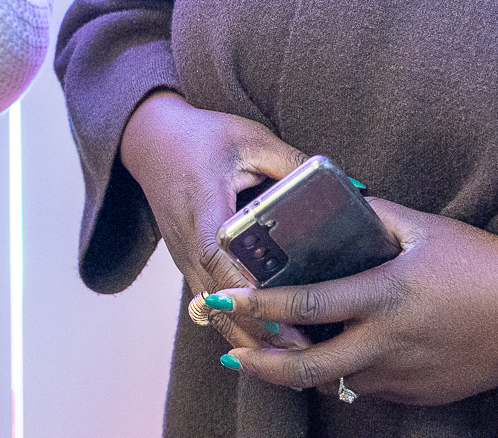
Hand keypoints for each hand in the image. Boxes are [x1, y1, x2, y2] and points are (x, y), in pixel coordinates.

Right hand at [118, 93, 310, 353]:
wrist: (150, 140)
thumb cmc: (202, 137)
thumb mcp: (252, 140)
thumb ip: (293, 164)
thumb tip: (347, 187)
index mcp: (204, 212)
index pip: (222, 264)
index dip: (251, 298)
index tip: (285, 321)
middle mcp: (189, 246)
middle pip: (220, 306)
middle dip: (261, 333)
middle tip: (307, 354)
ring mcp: (186, 261)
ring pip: (215, 316)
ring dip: (251, 339)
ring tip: (297, 360)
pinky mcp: (190, 266)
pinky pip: (213, 307)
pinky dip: (240, 327)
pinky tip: (273, 342)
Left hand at [203, 200, 497, 405]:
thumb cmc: (484, 266)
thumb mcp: (426, 229)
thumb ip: (374, 216)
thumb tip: (335, 196)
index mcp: (386, 295)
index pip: (307, 306)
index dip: (262, 304)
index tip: (229, 295)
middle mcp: (388, 343)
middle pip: (308, 367)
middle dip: (262, 362)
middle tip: (232, 349)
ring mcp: (402, 375)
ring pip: (334, 381)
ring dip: (300, 370)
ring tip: (272, 350)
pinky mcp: (416, 394)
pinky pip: (367, 388)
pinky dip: (342, 374)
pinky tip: (333, 353)